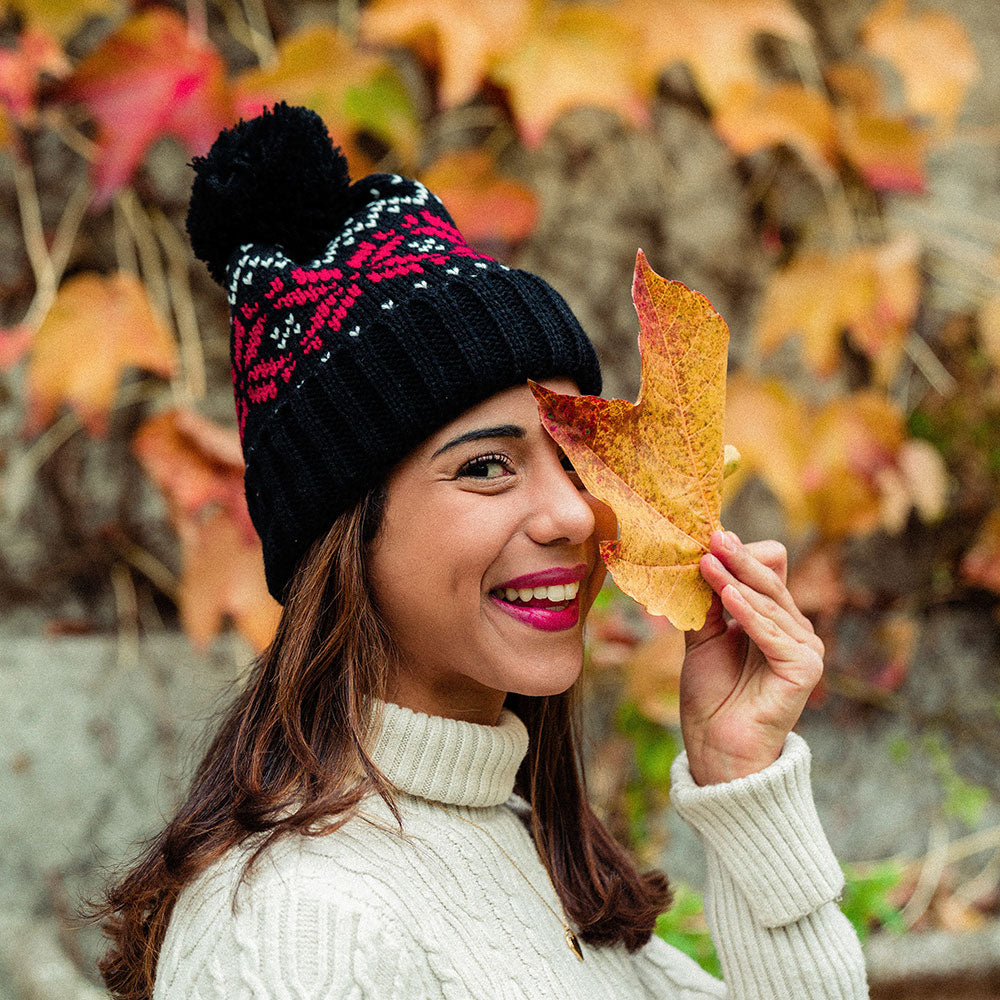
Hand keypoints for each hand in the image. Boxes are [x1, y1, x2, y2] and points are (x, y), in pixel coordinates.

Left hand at [680, 530, 823, 785]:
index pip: (768, 571)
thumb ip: (706, 603)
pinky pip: (772, 633)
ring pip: (769, 602)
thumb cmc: (711, 696)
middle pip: (770, 580)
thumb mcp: (703, 638)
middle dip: (737, 558)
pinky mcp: (804, 669)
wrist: (716, 748)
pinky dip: (749, 613)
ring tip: (706, 562)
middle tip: (711, 536)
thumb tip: (700, 559)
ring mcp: (805, 649)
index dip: (740, 555)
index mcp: (775, 620)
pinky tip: (727, 595)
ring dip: (735, 581)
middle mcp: (795, 630)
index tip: (707, 536)